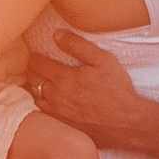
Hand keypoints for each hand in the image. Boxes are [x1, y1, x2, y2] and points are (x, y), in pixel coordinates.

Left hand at [27, 30, 146, 147]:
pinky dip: (39, 103)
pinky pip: (40, 112)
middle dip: (32, 70)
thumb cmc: (117, 89)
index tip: (37, 55)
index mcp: (64, 77)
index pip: (37, 63)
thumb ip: (78, 45)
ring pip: (34, 96)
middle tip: (37, 67)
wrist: (126, 122)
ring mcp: (57, 112)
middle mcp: (56, 95)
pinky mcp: (61, 125)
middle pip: (32, 79)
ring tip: (39, 82)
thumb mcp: (103, 60)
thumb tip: (56, 34)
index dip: (35, 57)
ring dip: (34, 87)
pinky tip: (46, 100)